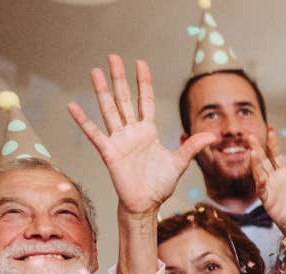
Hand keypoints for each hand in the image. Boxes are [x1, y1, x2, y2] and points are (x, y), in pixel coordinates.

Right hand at [67, 55, 215, 217]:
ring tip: (95, 71)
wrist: (146, 204)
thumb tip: (213, 135)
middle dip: (119, 78)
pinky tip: (73, 106)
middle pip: (124, 99)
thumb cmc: (160, 184)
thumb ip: (192, 146)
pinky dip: (83, 120)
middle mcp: (132, 131)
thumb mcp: (179, 162)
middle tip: (113, 57)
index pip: (145, 100)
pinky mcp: (109, 152)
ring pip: (109, 110)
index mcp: (148, 131)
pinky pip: (94, 134)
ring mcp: (119, 140)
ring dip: (102, 91)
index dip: (143, 82)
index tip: (140, 63)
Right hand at [250, 127, 285, 230]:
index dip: (273, 143)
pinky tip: (260, 176)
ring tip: (252, 151)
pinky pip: (262, 190)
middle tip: (250, 136)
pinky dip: (261, 183)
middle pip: (263, 160)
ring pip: (260, 172)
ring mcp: (269, 189)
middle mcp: (275, 179)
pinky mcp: (268, 201)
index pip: (276, 155)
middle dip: (257, 148)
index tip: (270, 129)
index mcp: (284, 174)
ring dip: (255, 162)